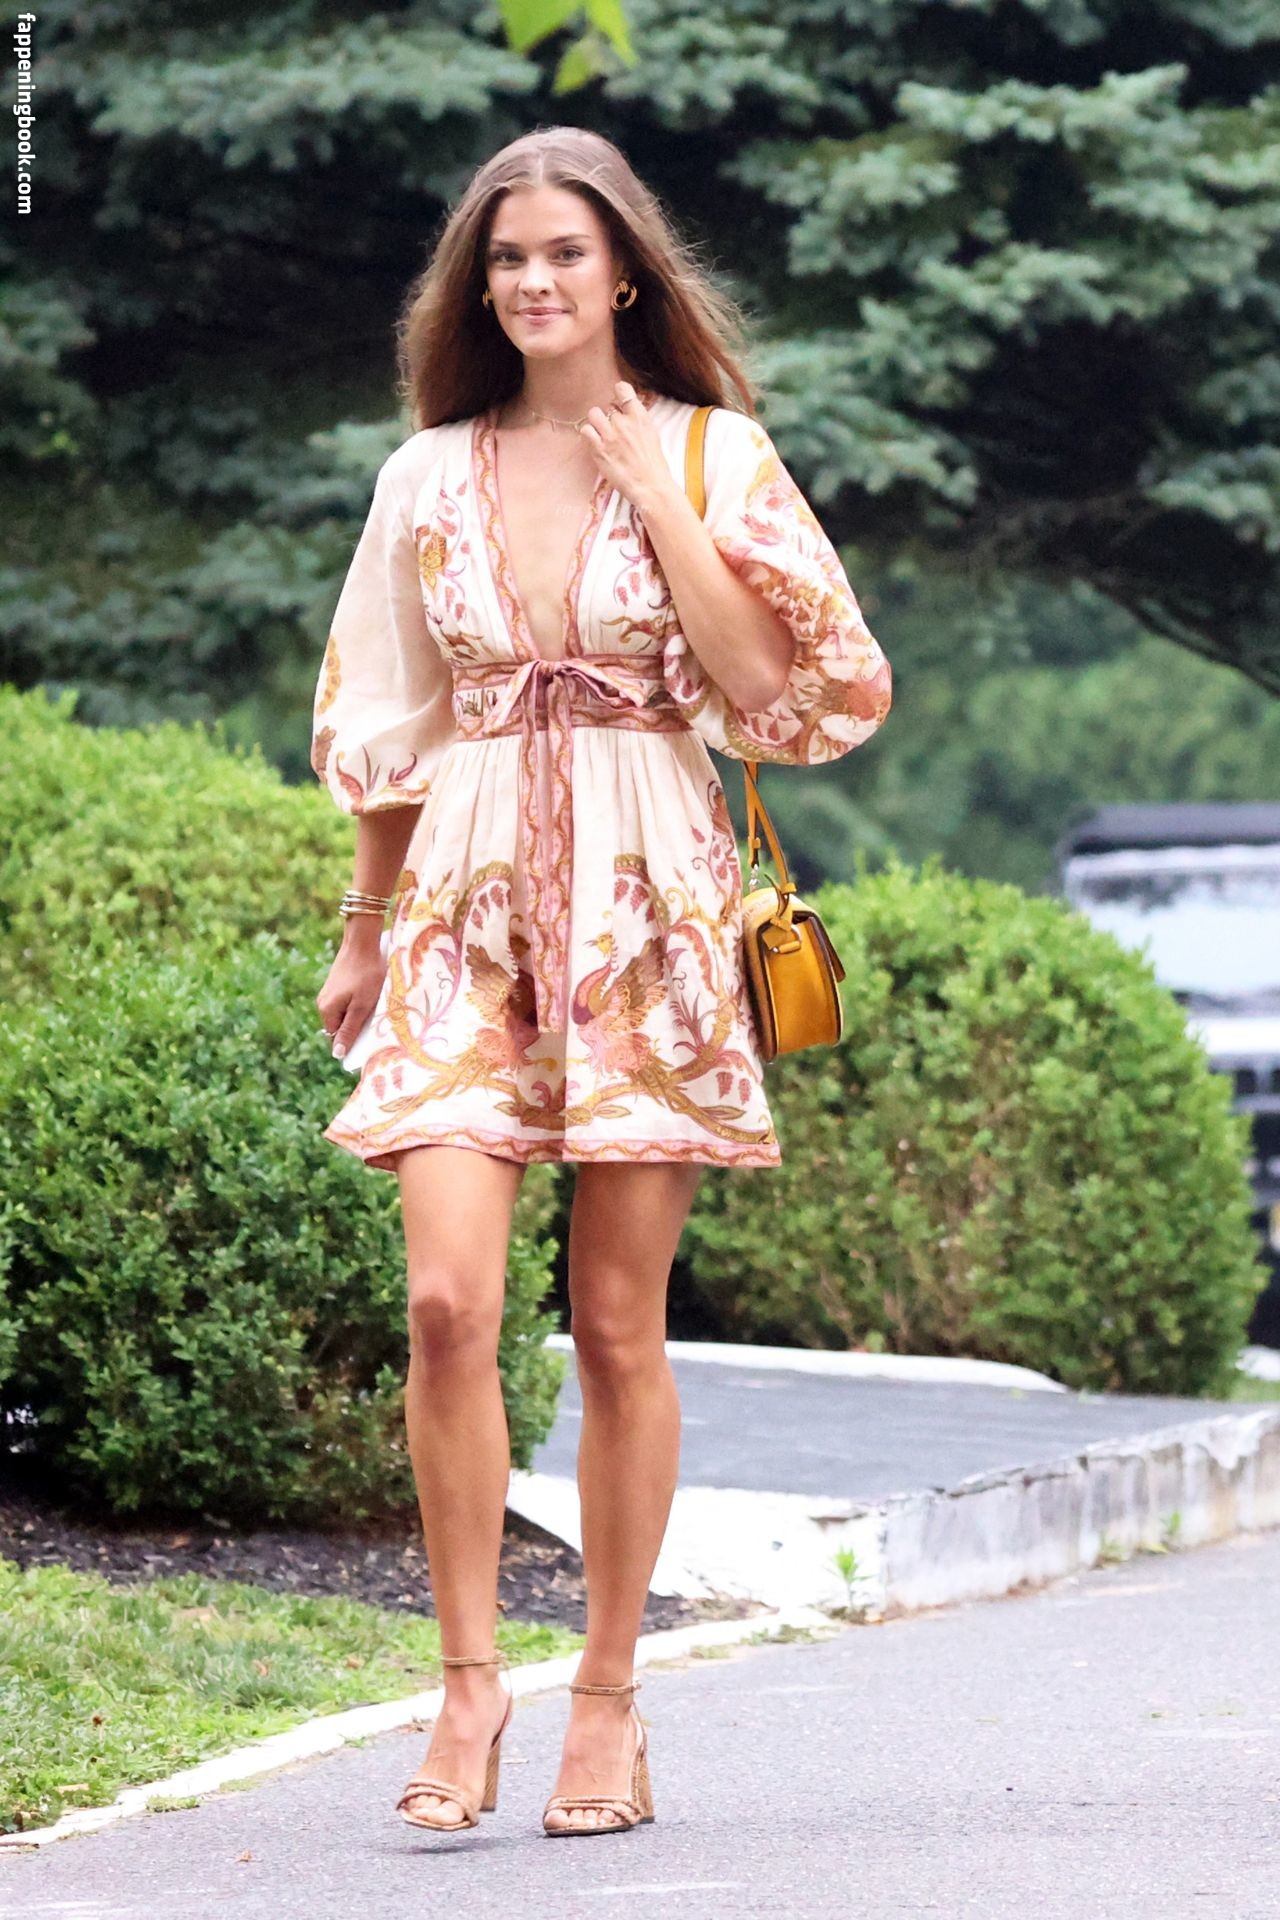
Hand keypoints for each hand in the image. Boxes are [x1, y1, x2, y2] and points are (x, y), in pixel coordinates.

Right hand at [316, 924, 386, 1060]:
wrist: (363, 942)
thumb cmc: (366, 975)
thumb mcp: (361, 1006)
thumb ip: (350, 1029)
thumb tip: (337, 1054)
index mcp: (326, 1010)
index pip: (337, 1038)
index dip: (353, 1040)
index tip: (370, 1037)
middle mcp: (323, 1002)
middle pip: (341, 1025)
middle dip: (356, 1026)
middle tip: (375, 1019)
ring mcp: (329, 992)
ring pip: (345, 1012)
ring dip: (359, 1013)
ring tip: (374, 1005)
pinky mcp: (337, 983)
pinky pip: (347, 1001)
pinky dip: (358, 1001)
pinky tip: (370, 994)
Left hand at [578, 380, 677, 515]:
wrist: (650, 486)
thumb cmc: (653, 464)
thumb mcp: (651, 434)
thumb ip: (638, 420)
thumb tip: (626, 410)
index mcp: (640, 417)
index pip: (622, 389)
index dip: (618, 393)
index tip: (618, 402)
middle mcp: (624, 422)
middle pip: (608, 407)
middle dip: (610, 417)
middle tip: (614, 432)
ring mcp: (610, 435)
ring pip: (594, 414)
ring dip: (597, 422)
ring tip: (602, 434)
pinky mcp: (599, 449)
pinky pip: (585, 430)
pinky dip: (588, 435)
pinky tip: (595, 443)